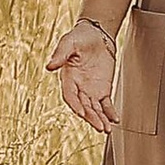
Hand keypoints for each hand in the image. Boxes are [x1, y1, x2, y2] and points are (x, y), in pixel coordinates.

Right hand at [47, 18, 119, 134]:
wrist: (97, 34)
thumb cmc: (80, 37)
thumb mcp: (69, 42)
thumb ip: (61, 54)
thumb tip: (49, 66)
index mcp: (68, 78)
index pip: (70, 95)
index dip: (75, 104)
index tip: (81, 113)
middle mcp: (78, 87)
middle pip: (83, 106)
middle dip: (91, 117)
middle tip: (99, 127)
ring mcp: (90, 90)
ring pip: (94, 109)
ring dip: (100, 119)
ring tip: (106, 129)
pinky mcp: (102, 89)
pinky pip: (106, 104)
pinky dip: (110, 112)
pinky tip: (114, 119)